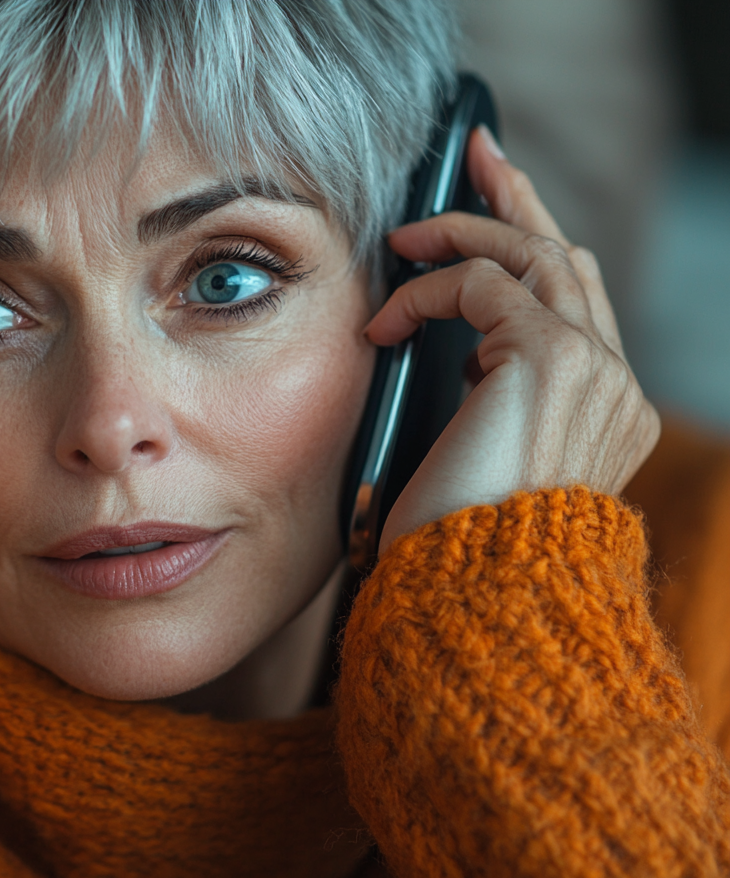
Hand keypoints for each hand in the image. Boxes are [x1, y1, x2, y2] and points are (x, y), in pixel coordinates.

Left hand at [368, 126, 660, 554]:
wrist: (481, 597)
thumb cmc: (461, 553)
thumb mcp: (480, 468)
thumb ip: (491, 410)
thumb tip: (458, 366)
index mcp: (603, 416)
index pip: (574, 309)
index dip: (529, 256)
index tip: (478, 233)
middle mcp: (614, 388)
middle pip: (568, 262)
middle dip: (518, 203)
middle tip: (477, 158)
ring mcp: (594, 370)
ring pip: (535, 256)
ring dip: (470, 226)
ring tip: (410, 226)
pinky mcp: (552, 359)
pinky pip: (481, 285)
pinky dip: (427, 289)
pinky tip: (386, 319)